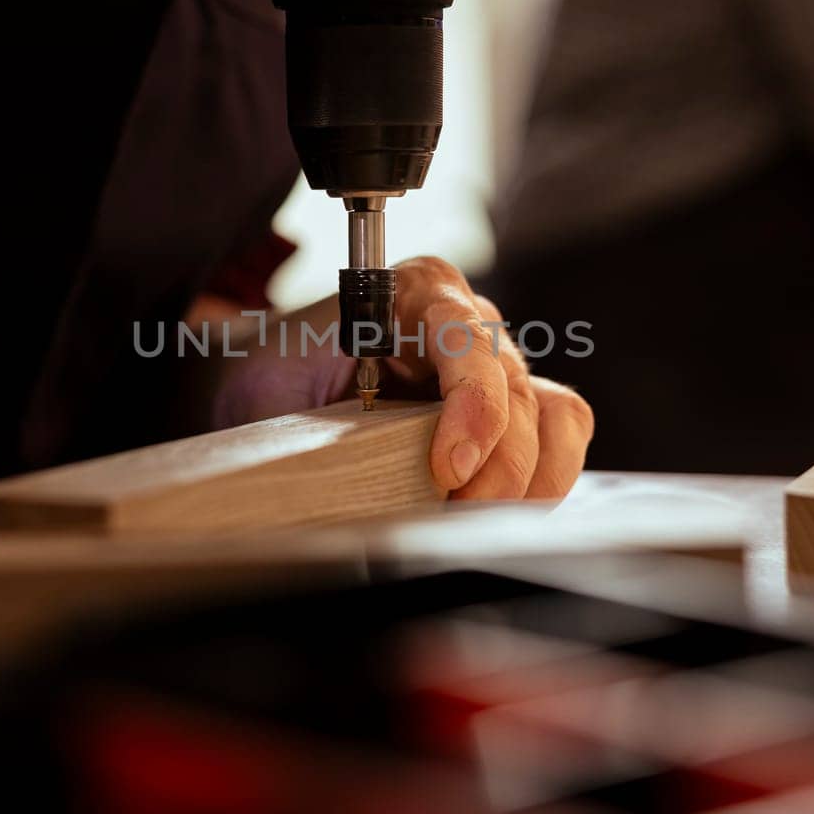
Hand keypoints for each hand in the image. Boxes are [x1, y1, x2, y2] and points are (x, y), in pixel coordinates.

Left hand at [211, 257, 594, 501]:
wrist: (257, 385)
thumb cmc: (266, 377)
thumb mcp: (272, 386)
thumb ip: (313, 416)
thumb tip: (342, 481)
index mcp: (412, 292)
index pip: (468, 339)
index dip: (473, 407)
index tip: (448, 471)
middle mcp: (466, 322)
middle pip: (520, 391)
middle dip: (500, 467)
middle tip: (456, 519)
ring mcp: (493, 368)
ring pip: (555, 417)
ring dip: (529, 479)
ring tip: (475, 521)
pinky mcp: (507, 415)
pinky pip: (556, 444)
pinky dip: (538, 486)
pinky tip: (495, 515)